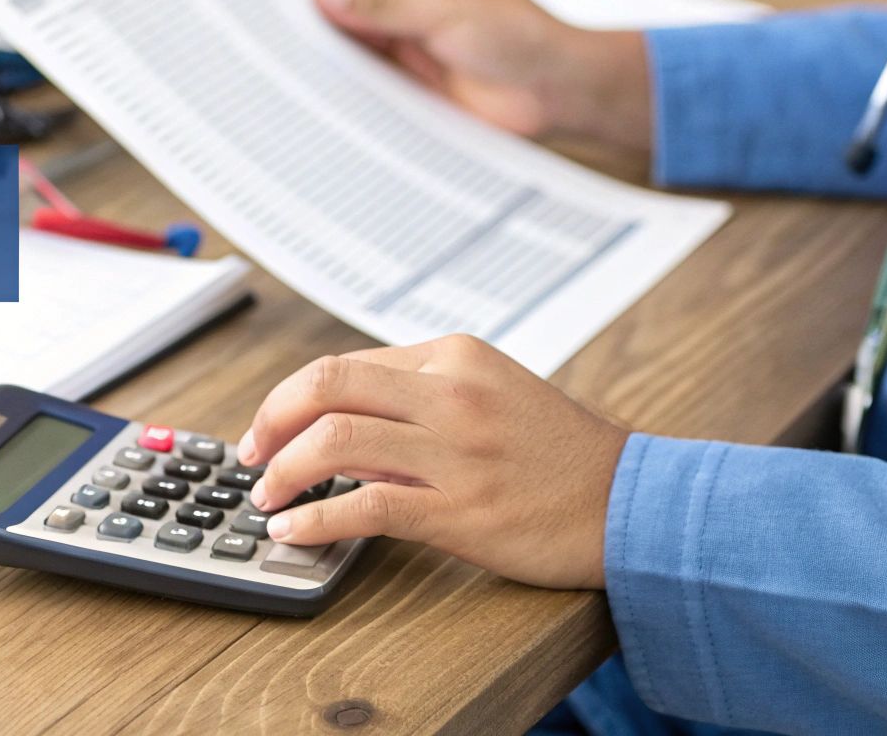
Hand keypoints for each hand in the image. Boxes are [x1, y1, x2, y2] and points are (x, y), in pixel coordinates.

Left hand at [235, 335, 629, 589]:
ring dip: (282, 471)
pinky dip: (314, 519)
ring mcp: (456, 451)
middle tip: (251, 456)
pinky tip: (294, 532)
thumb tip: (344, 423)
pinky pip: (365, 506)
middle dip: (270, 422)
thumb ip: (422, 399)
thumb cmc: (562, 455)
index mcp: (455, 355)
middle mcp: (451, 393)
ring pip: (335, 440)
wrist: (635, 502)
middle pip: (325, 386)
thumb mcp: (492, 395)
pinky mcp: (462, 509)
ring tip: (266, 497)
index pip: (345, 365)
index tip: (268, 429)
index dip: (290, 398)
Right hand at [307, 0, 652, 148]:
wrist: (557, 90)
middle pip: (347, 12)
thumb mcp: (443, 12)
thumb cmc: (516, 35)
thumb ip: (379, 8)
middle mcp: (410, 10)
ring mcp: (411, 51)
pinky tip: (319, 94)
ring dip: (327, 57)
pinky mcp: (415, 90)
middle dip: (312, 20)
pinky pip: (371, 87)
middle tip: (266, 30)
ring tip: (281, 64)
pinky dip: (347, 89)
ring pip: (355, 51)